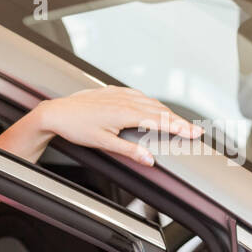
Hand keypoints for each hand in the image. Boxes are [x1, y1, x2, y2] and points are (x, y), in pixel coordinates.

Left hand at [33, 86, 202, 166]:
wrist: (57, 112)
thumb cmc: (76, 128)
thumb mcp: (103, 143)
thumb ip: (129, 151)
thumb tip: (150, 160)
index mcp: (126, 113)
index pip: (160, 121)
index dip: (180, 127)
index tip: (195, 133)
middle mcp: (126, 100)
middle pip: (160, 110)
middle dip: (179, 121)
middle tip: (195, 130)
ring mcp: (120, 94)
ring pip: (150, 102)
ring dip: (167, 111)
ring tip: (179, 122)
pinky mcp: (113, 91)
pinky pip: (139, 95)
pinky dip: (151, 102)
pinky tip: (154, 106)